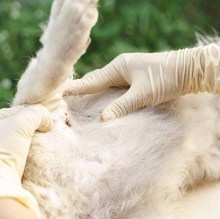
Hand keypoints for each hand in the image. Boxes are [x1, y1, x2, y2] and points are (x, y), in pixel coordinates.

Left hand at [0, 105, 52, 218]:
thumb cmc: (3, 149)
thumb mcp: (22, 124)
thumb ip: (36, 114)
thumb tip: (48, 120)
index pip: (12, 112)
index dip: (30, 116)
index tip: (44, 124)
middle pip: (11, 126)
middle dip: (27, 130)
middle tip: (41, 133)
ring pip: (11, 141)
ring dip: (24, 142)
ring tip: (35, 146)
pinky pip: (8, 154)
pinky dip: (18, 154)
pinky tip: (27, 157)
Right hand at [64, 43, 219, 119]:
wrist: (189, 70)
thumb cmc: (165, 79)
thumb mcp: (143, 94)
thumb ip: (121, 106)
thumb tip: (102, 119)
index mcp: (118, 67)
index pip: (92, 81)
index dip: (76, 88)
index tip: (61, 92)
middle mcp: (120, 68)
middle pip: (95, 80)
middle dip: (82, 89)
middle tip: (67, 99)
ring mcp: (126, 72)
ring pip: (104, 83)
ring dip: (94, 91)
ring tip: (80, 101)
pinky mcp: (133, 78)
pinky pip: (114, 87)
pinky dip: (105, 94)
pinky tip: (102, 101)